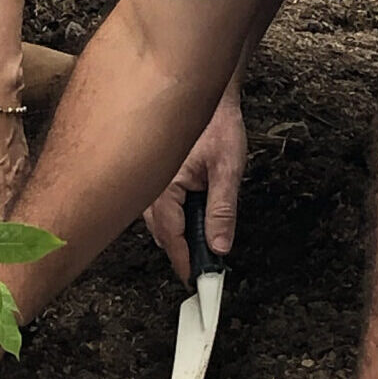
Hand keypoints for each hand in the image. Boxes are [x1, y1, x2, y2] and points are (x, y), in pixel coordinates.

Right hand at [143, 90, 246, 282]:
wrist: (207, 96)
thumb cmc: (216, 125)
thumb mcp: (228, 169)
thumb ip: (222, 210)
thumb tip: (219, 245)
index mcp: (164, 186)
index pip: (171, 236)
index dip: (184, 261)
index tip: (196, 282)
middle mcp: (150, 186)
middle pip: (161, 233)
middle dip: (181, 251)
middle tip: (205, 267)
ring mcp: (149, 182)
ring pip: (158, 223)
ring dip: (177, 236)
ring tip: (201, 245)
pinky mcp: (155, 177)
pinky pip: (158, 209)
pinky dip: (173, 220)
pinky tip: (191, 219)